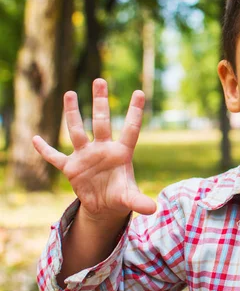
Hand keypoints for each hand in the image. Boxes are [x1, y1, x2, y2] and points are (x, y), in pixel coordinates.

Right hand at [32, 78, 155, 220]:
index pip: (130, 129)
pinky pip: (55, 157)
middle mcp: (103, 149)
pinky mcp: (71, 168)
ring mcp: (86, 156)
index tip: (140, 92)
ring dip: (73, 113)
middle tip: (99, 81)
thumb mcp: (130, 198)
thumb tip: (153, 209)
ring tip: (70, 93)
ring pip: (77, 131)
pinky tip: (35, 139)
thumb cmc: (121, 196)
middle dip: (100, 102)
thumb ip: (139, 201)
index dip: (135, 112)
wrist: (105, 205)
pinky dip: (45, 150)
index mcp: (121, 153)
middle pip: (101, 121)